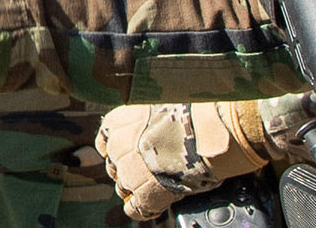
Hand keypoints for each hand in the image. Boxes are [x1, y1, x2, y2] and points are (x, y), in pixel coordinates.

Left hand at [99, 101, 272, 220]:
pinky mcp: (144, 193)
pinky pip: (135, 209)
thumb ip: (149, 121)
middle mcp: (118, 146)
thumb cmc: (194, 113)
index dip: (120, 150)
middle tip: (152, 172)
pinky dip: (145, 208)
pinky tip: (157, 204)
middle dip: (130, 170)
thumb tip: (157, 131)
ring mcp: (129, 171)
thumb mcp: (161, 106)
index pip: (106, 141)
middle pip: (115, 166)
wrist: (208, 130)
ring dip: (138, 189)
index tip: (132, 154)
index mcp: (119, 122)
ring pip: (123, 187)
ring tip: (160, 186)